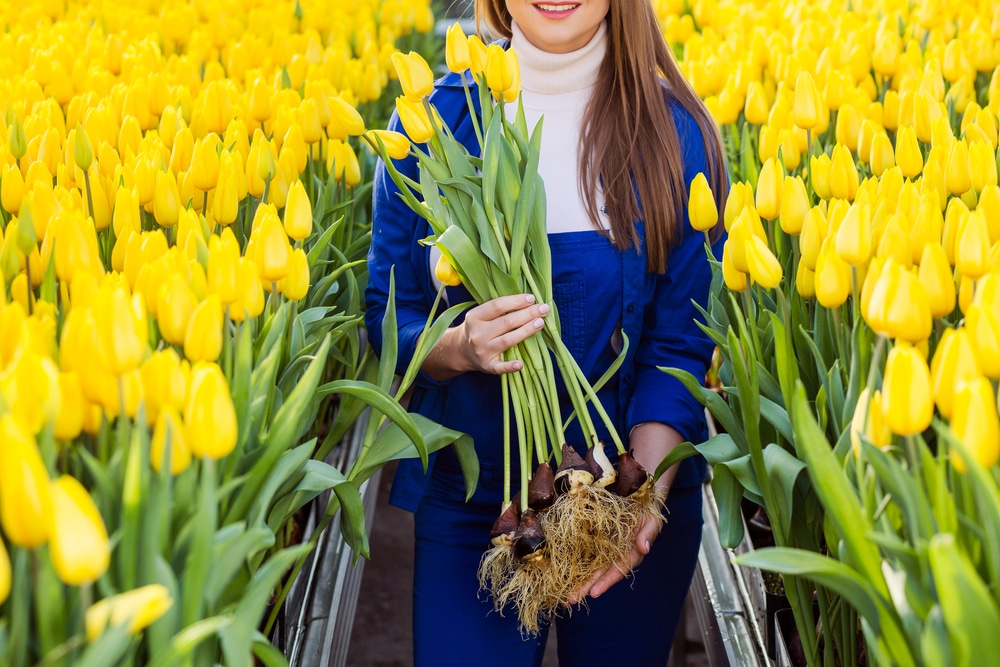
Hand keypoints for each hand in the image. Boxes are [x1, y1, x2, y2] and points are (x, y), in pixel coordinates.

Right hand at [423, 294, 549, 379]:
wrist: (461, 350)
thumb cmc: (478, 328)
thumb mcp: (481, 315)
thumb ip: (499, 308)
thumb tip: (528, 300)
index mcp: (475, 317)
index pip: (498, 306)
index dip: (516, 301)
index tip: (532, 298)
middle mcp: (478, 334)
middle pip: (506, 322)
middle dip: (528, 314)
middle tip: (544, 309)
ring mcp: (482, 351)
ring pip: (508, 340)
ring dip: (526, 331)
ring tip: (541, 323)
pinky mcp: (487, 366)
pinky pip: (500, 367)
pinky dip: (510, 366)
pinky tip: (520, 364)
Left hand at [566, 510, 662, 603]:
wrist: (641, 498)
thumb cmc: (648, 512)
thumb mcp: (652, 521)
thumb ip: (648, 534)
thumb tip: (644, 548)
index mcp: (630, 554)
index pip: (618, 570)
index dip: (606, 582)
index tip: (594, 593)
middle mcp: (616, 554)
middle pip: (600, 574)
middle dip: (586, 587)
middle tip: (570, 600)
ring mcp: (605, 547)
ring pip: (590, 566)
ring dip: (578, 580)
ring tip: (563, 593)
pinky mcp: (596, 538)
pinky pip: (584, 551)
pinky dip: (574, 561)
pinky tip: (562, 572)